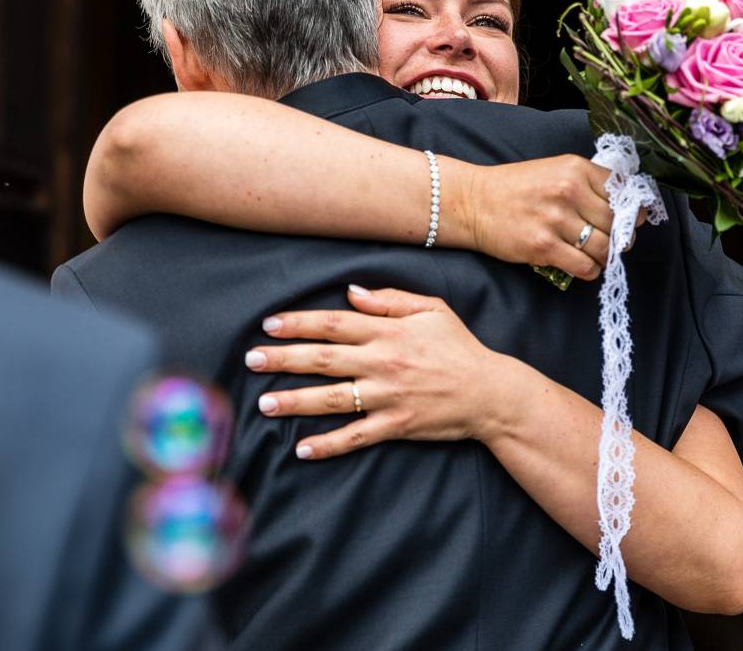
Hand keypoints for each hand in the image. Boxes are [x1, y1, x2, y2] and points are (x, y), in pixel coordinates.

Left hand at [246, 286, 518, 458]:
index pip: (334, 324)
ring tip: (264, 403)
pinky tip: (301, 448)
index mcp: (388, 332)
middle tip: (251, 359)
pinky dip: (329, 444)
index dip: (299, 324)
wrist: (491, 392)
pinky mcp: (396, 425)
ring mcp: (388, 396)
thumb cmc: (461, 347)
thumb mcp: (432, 310)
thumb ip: (390, 299)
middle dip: (283, 359)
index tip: (269, 325)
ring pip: (333, 398)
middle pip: (323, 359)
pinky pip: (356, 436)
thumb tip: (350, 293)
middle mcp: (383, 362)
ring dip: (295, 401)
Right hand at [457, 154, 632, 280]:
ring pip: (605, 248)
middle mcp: (568, 190)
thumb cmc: (515, 188)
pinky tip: (581, 266)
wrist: (473, 203)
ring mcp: (556, 219)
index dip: (630, 211)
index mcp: (575, 168)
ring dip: (605, 257)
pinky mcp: (544, 246)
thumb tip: (625, 208)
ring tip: (595, 256)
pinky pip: (585, 266)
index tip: (628, 221)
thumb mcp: (554, 170)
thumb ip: (587, 183)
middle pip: (617, 222)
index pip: (622, 192)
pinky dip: (589, 271)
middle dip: (620, 237)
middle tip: (611, 242)